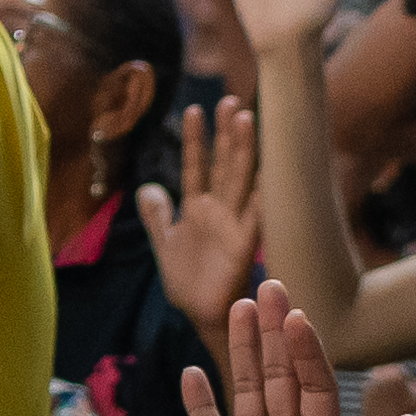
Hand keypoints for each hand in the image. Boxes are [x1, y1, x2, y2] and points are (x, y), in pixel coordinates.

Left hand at [138, 95, 265, 318]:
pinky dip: (263, 194)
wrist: (202, 315)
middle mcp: (219, 211)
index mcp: (198, 209)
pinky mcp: (245, 244)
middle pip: (223, 164)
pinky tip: (269, 170)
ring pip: (240, 180)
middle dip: (226, 134)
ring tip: (246, 118)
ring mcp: (234, 225)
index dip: (196, 140)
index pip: (196, 166)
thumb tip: (146, 188)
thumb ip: (158, 216)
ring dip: (244, 150)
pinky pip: (256, 215)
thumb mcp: (166, 244)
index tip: (194, 109)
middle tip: (230, 100)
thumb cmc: (188, 282)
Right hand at [180, 283, 406, 415]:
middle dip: (274, 332)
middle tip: (267, 286)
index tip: (297, 315)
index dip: (306, 350)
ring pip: (246, 391)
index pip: (313, 384)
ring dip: (242, 351)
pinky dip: (199, 403)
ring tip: (238, 307)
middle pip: (279, 376)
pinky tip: (192, 371)